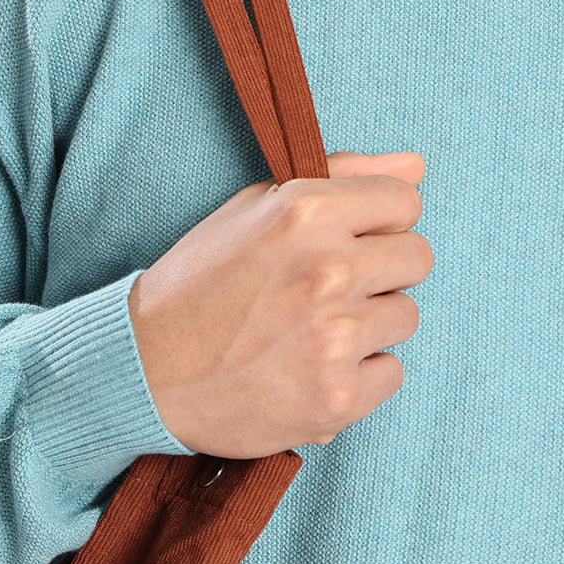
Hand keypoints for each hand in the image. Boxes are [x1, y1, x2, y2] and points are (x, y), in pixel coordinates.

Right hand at [127, 149, 431, 456]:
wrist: (146, 370)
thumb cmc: (204, 280)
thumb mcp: (259, 205)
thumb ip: (343, 174)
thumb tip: (415, 166)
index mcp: (309, 212)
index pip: (406, 201)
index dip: (381, 219)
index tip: (354, 237)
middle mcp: (329, 270)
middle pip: (417, 258)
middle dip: (383, 268)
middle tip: (334, 286)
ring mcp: (335, 337)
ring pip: (406, 316)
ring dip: (371, 322)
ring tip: (317, 328)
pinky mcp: (336, 397)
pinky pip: (392, 372)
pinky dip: (361, 375)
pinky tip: (316, 367)